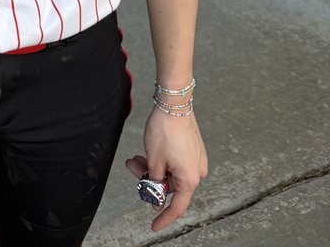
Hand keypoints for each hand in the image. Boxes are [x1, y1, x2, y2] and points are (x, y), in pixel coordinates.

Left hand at [125, 108, 207, 231]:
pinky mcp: (193, 149)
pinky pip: (175, 162)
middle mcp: (197, 172)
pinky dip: (161, 160)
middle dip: (149, 179)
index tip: (154, 226)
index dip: (164, 217)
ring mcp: (196, 160)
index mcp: (189, 179)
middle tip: (132, 168)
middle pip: (170, 186)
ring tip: (135, 158)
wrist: (174, 103)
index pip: (177, 207)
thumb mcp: (154, 161)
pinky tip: (147, 153)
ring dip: (152, 168)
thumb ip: (155, 183)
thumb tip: (156, 196)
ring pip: (170, 172)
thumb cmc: (165, 130)